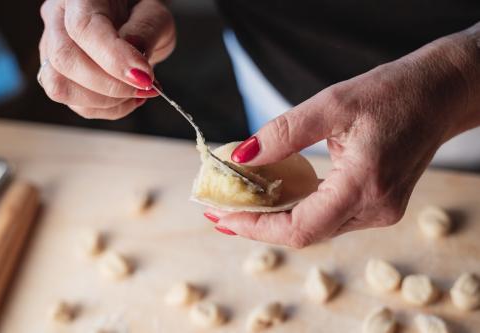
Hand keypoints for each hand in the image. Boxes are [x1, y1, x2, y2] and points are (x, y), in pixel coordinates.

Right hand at [38, 0, 174, 118]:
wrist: (135, 16)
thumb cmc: (142, 9)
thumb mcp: (155, 13)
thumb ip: (146, 33)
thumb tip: (133, 67)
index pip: (83, 29)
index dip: (114, 59)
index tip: (144, 77)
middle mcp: (57, 19)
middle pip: (65, 61)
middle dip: (111, 86)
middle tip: (147, 86)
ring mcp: (53, 48)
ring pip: (61, 88)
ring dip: (106, 101)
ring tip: (138, 92)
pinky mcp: (60, 75)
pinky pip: (76, 104)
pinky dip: (108, 109)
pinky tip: (128, 98)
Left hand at [205, 26, 479, 247]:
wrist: (438, 95)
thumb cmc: (391, 94)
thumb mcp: (331, 104)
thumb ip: (283, 133)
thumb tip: (239, 155)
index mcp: (364, 185)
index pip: (301, 228)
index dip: (256, 228)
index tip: (221, 217)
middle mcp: (374, 209)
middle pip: (305, 232)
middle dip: (258, 225)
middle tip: (219, 210)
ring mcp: (379, 211)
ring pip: (316, 227)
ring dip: (276, 218)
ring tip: (240, 203)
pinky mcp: (379, 205)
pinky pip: (330, 217)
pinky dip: (299, 209)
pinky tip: (275, 196)